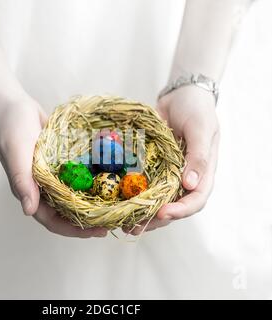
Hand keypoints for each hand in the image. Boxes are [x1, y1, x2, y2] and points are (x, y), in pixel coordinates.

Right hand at [0, 97, 107, 237]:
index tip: (96, 231)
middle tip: (110, 223)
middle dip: (86, 222)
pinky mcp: (59, 164)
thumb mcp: (16, 154)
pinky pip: (75, 180)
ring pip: (72, 198)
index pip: (51, 220)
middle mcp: (41, 188)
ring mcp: (51, 177)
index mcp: (29, 192)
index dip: (73, 230)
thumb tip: (29, 211)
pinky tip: (105, 184)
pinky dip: (88, 185)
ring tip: (111, 208)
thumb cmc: (13, 129)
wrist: (17, 105)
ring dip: (89, 205)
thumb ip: (22, 181)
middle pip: (65, 213)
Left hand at [127, 86, 219, 234]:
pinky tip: (119, 202)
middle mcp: (185, 178)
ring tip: (124, 224)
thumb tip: (189, 184)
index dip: (180, 211)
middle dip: (155, 220)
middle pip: (173, 206)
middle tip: (135, 227)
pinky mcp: (153, 166)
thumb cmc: (197, 110)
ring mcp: (168, 173)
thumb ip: (198, 156)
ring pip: (157, 200)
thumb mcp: (202, 128)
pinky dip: (134, 195)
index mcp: (202, 173)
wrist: (181, 96)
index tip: (163, 213)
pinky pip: (144, 184)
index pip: (195, 200)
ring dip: (142, 214)